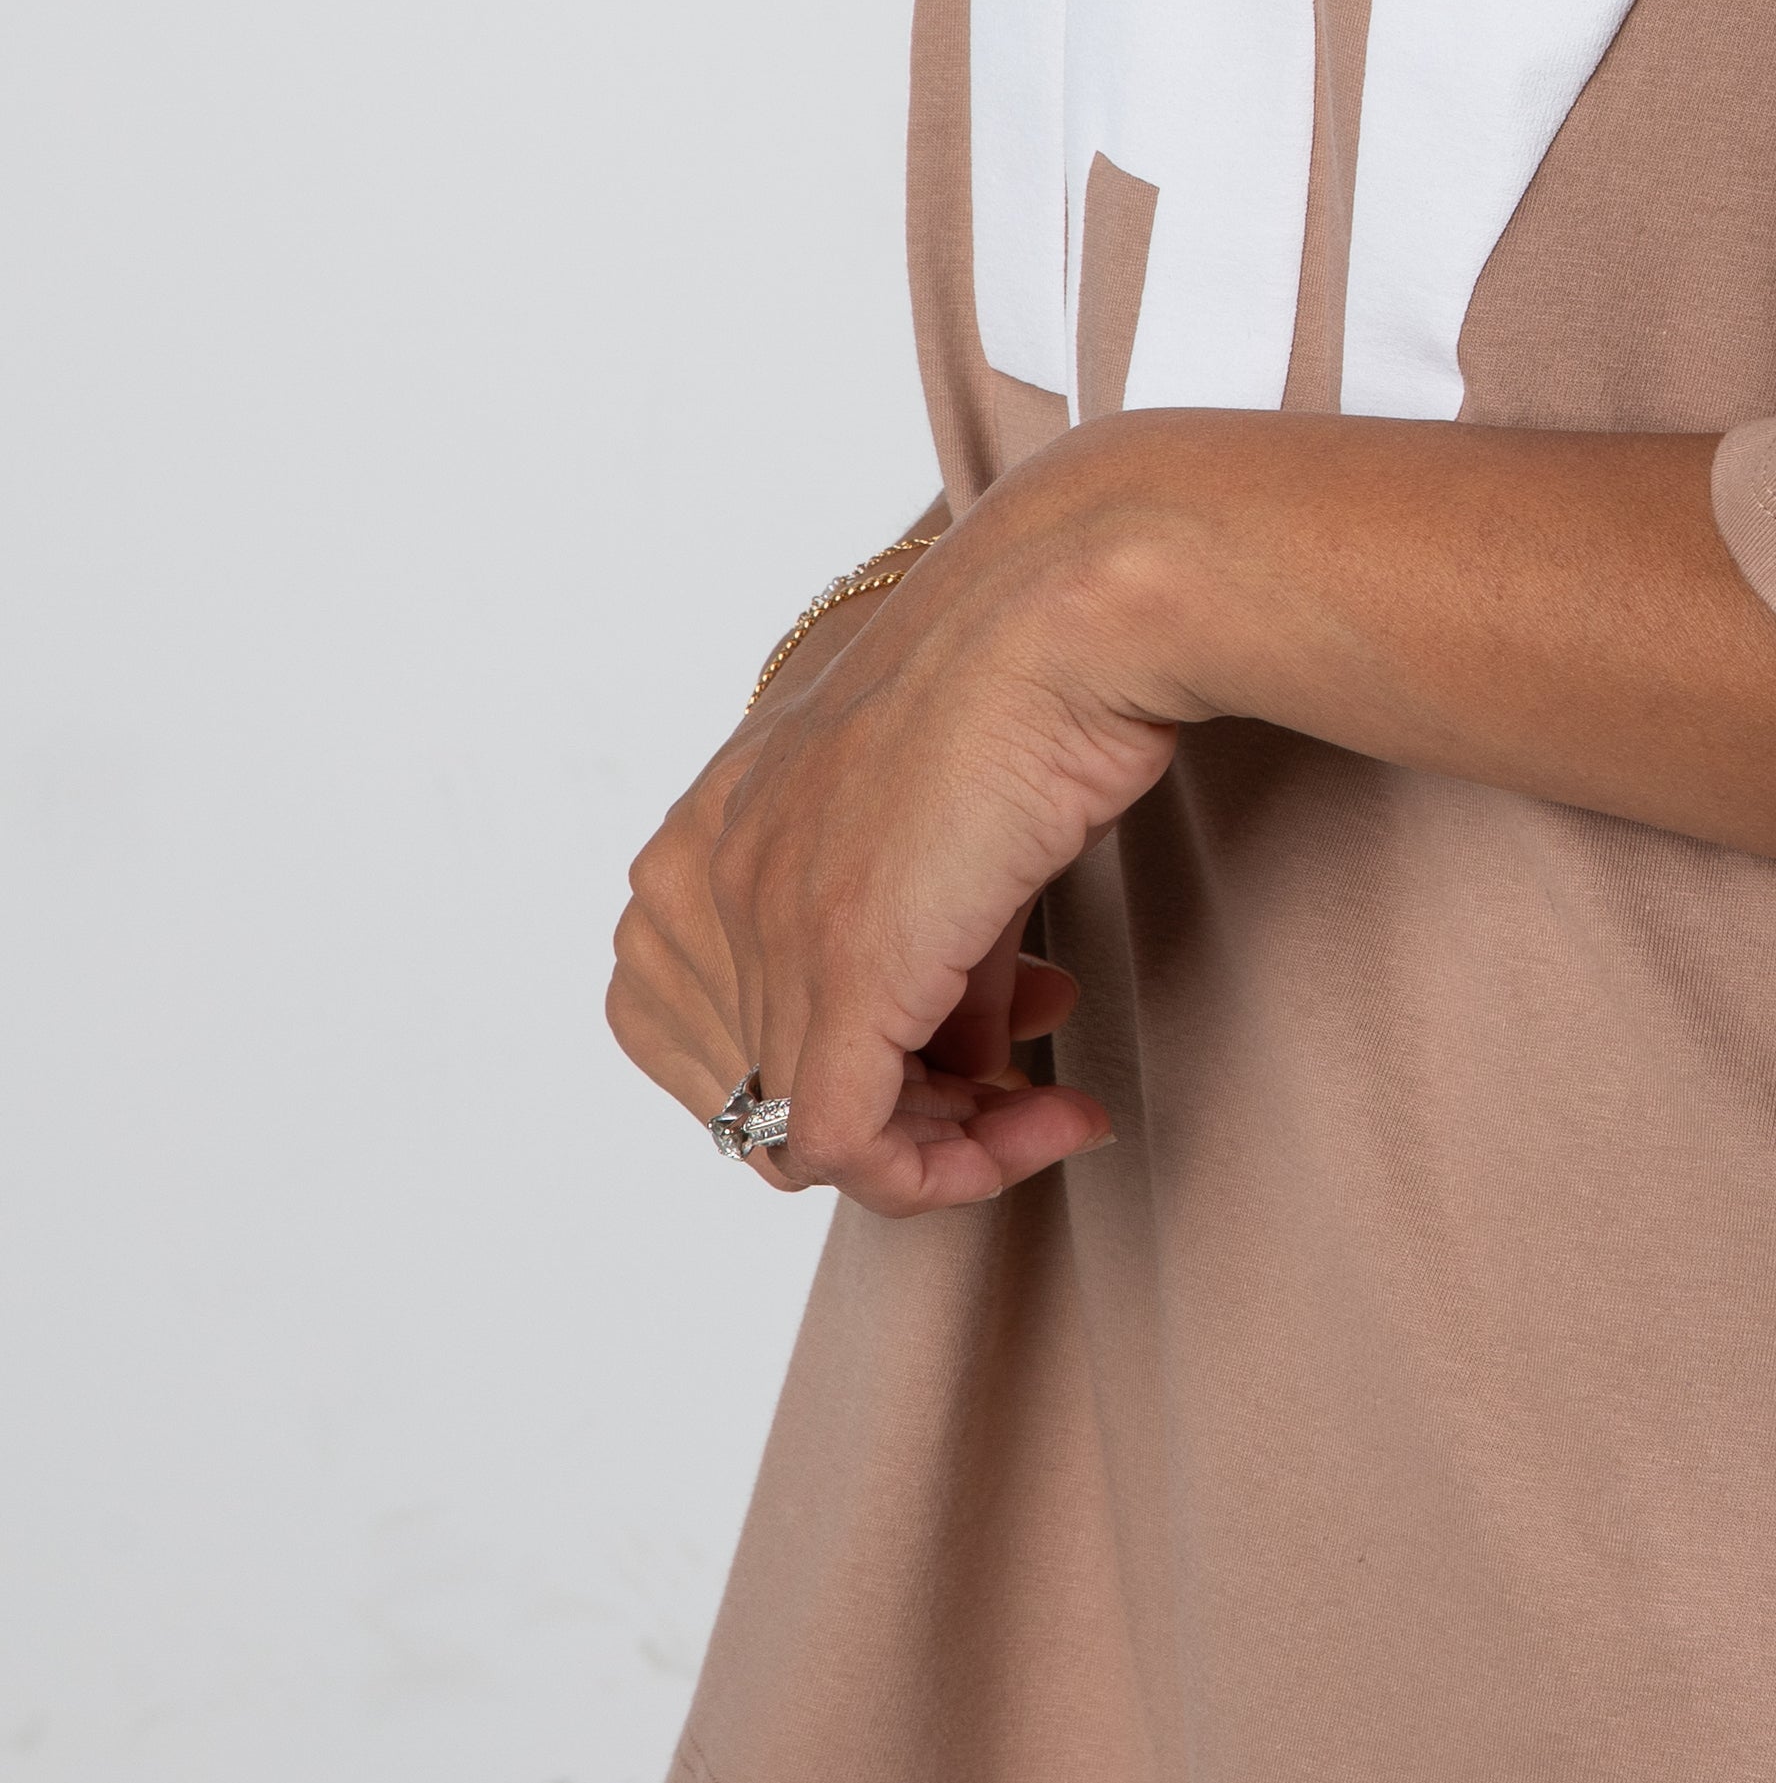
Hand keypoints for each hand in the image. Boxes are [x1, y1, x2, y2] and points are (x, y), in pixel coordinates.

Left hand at [609, 465, 1191, 1209]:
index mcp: (699, 836)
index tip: (972, 1049)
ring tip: (1052, 1108)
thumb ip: (921, 952)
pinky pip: (852, 1152)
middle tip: (1019, 1088)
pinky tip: (1059, 1114)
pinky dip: (957, 1170)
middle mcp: (697, 886)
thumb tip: (968, 1057)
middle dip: (900, 1114)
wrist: (1071, 612)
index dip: (846, 1069)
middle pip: (760, 1098)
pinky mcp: (838, 975)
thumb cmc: (1022, 681)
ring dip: (949, 1151)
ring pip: (807, 1140)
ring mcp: (759, 931)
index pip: (723, 1033)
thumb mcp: (939, 838)